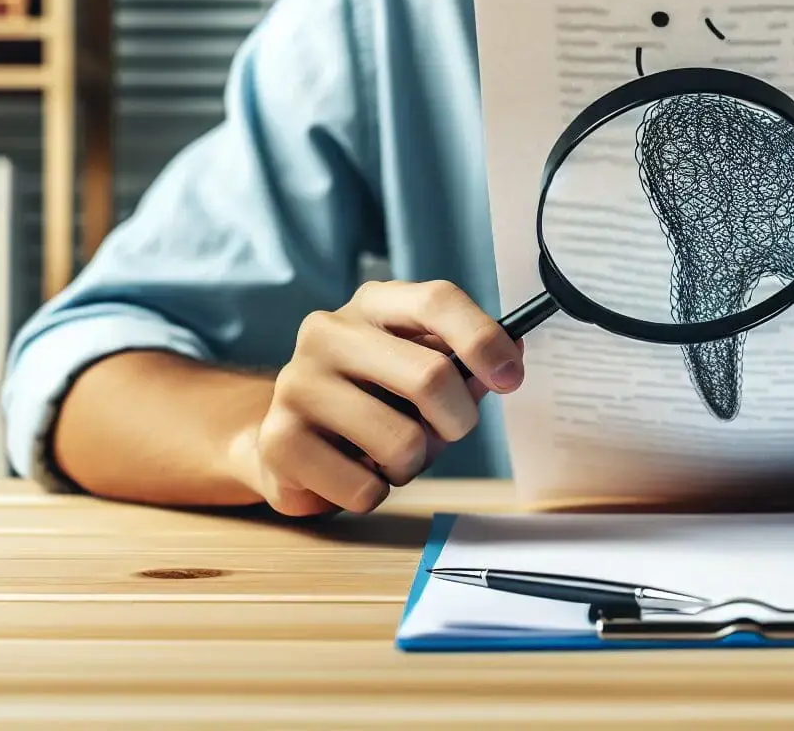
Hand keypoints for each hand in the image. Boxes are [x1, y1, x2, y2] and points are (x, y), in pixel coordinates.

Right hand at [235, 280, 524, 516]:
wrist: (288, 443)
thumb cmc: (372, 402)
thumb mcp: (422, 373)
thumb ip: (466, 366)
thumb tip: (513, 355)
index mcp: (373, 304)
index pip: (437, 300)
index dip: (484, 339)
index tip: (511, 378)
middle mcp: (328, 333)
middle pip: (431, 377)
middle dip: (457, 421)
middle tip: (445, 433)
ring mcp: (297, 384)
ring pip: (402, 442)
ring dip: (413, 465)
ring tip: (387, 455)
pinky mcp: (280, 441)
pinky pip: (365, 488)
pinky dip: (375, 492)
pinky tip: (352, 473)